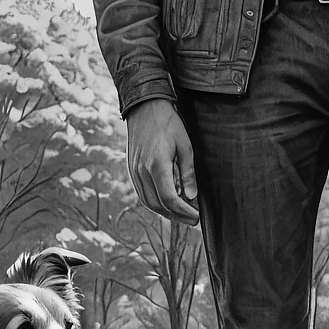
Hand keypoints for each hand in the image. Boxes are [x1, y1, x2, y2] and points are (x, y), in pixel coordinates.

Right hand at [125, 99, 199, 225]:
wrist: (144, 108)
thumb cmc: (168, 124)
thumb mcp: (185, 145)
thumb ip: (188, 173)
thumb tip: (191, 196)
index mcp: (157, 166)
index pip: (170, 199)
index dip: (184, 212)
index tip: (196, 217)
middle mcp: (142, 172)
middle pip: (159, 205)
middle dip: (177, 216)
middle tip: (192, 220)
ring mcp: (134, 173)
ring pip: (149, 203)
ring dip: (165, 213)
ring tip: (181, 215)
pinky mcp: (132, 171)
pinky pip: (142, 195)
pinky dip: (155, 204)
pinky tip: (167, 205)